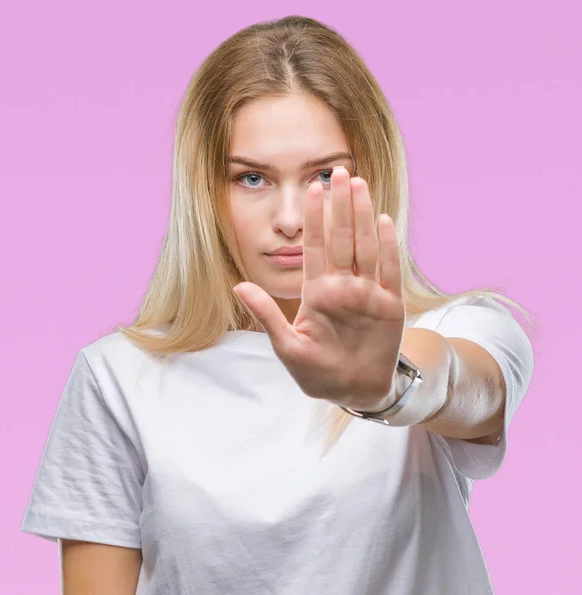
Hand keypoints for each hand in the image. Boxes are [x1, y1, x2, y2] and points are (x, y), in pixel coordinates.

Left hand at [233, 165, 405, 411]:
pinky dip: (386, 247)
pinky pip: (387, 271)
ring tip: (358, 185)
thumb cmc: (316, 371)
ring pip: (364, 247)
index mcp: (317, 292)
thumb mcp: (287, 346)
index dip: (313, 217)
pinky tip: (381, 220)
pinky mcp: (389, 306)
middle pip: (341, 238)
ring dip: (361, 216)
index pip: (314, 247)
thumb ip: (267, 315)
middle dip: (339, 205)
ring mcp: (366, 293)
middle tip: (338, 170)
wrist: (352, 390)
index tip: (311, 187)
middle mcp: (342, 286)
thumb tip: (238, 285)